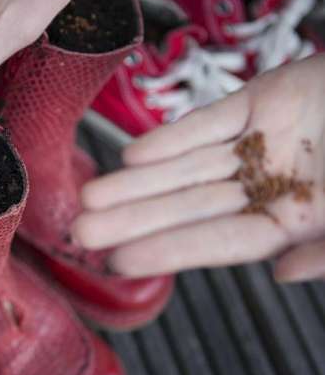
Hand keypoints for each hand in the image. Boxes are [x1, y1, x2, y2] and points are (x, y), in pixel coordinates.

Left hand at [72, 54, 324, 282]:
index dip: (171, 252)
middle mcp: (268, 184)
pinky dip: (175, 138)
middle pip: (189, 205)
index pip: (220, 242)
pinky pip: (212, 122)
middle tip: (81, 231)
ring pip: (188, 166)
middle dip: (135, 219)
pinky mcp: (263, 100)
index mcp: (292, 220)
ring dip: (139, 181)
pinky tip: (134, 156)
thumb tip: (281, 273)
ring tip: (91, 196)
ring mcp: (262, 142)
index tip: (121, 262)